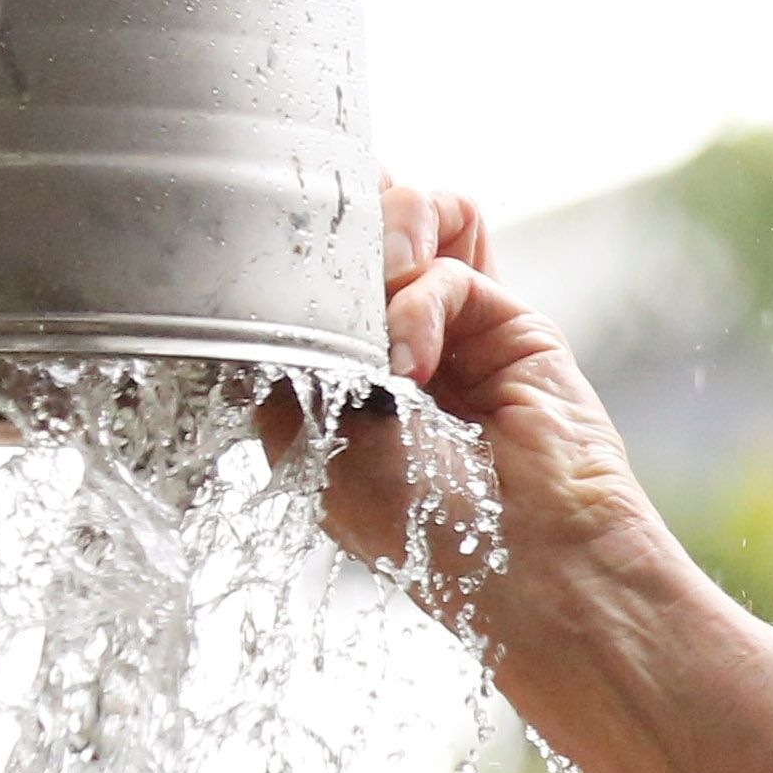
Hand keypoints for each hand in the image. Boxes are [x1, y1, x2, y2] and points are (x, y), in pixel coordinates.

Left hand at [307, 179, 692, 698]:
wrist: (522, 557)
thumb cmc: (414, 526)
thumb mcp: (301, 441)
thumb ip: (277, 357)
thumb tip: (250, 282)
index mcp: (338, 373)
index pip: (306, 271)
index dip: (287, 236)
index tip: (255, 233)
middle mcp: (395, 338)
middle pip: (357, 223)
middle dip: (332, 218)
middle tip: (315, 253)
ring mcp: (453, 323)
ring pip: (411, 214)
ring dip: (382, 243)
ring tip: (377, 316)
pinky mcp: (507, 315)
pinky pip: (450, 260)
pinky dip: (420, 299)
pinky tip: (414, 362)